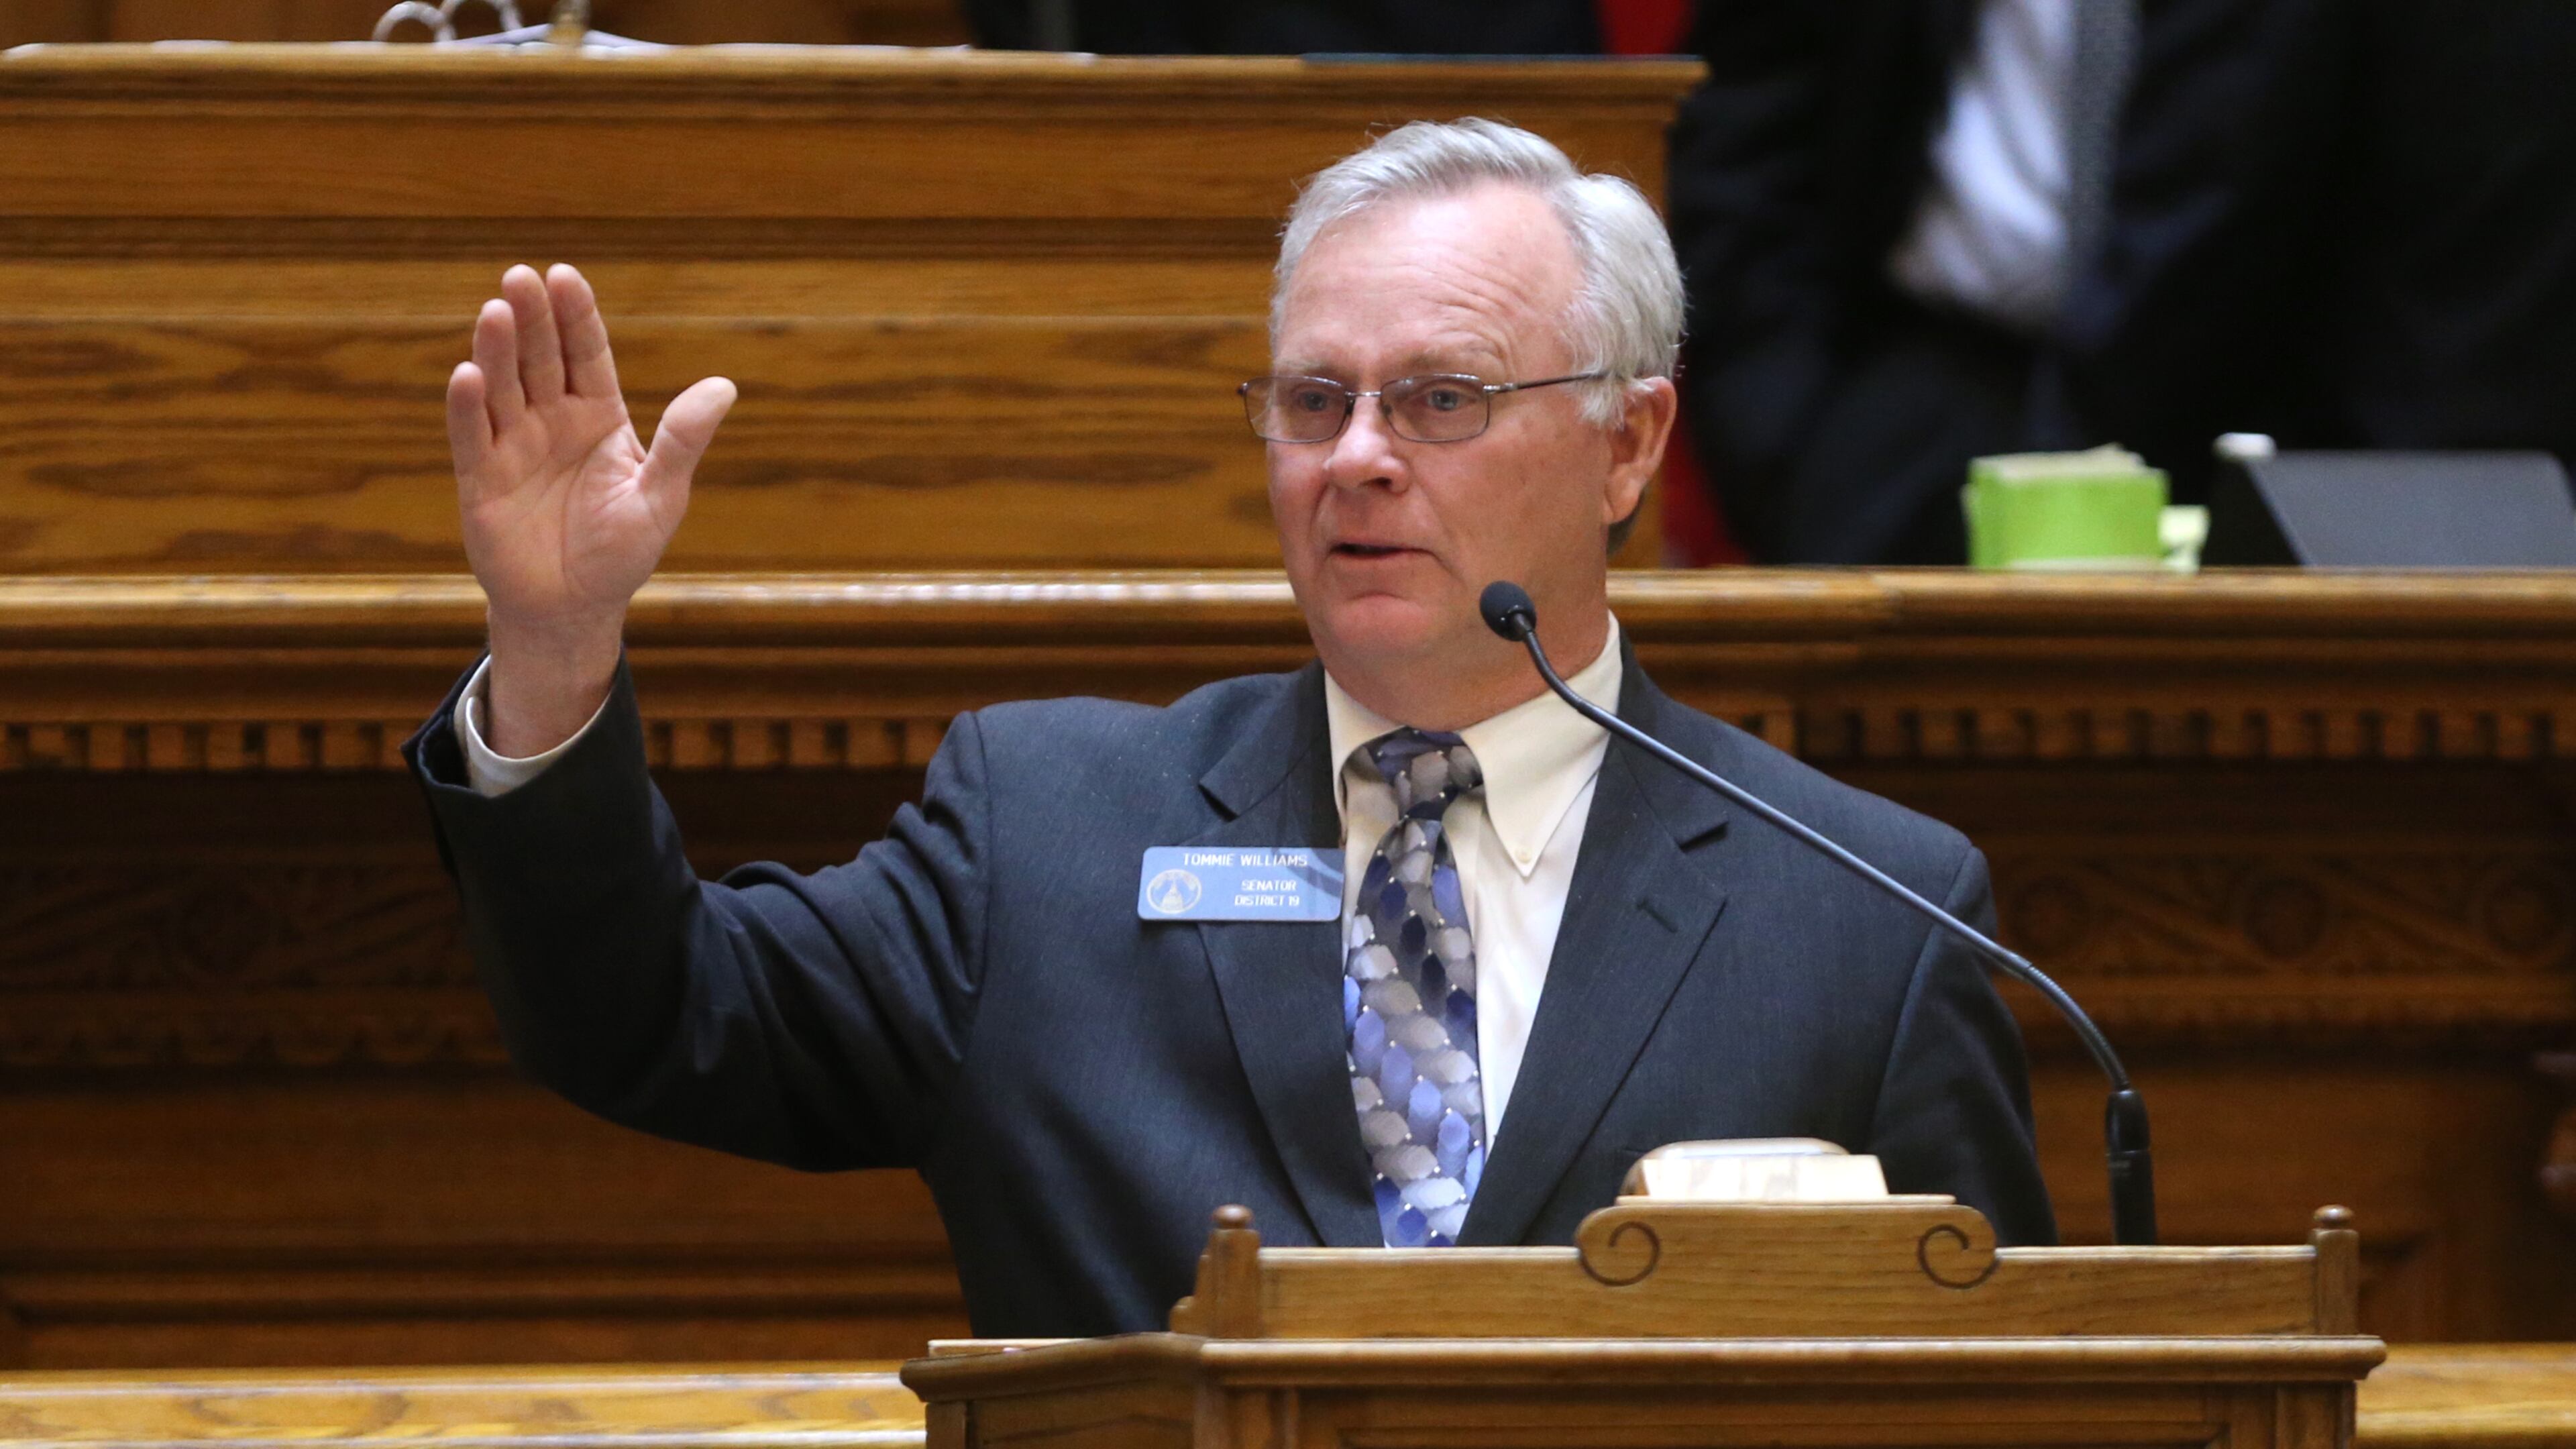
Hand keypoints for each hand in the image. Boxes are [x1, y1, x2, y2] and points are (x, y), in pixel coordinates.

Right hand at [445, 264, 736, 754]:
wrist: (574, 608)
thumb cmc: (622, 552)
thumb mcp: (662, 496)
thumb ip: (684, 441)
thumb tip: (724, 387)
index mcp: (599, 415)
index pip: (587, 353)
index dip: (576, 315)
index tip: (565, 276)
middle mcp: (553, 420)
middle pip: (541, 358)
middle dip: (532, 318)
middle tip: (520, 277)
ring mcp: (513, 445)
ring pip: (503, 387)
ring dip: (496, 351)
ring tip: (495, 312)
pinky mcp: (480, 479)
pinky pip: (471, 436)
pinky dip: (468, 407)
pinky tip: (467, 376)